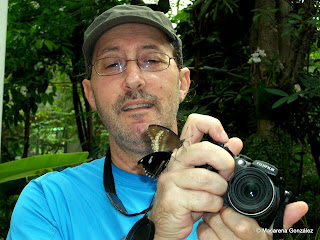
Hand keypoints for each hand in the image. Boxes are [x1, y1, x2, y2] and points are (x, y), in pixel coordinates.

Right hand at [149, 113, 242, 239]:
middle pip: (205, 149)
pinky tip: (208, 208)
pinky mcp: (172, 198)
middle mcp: (175, 162)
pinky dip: (214, 206)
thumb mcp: (204, 176)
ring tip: (216, 196)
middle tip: (226, 176)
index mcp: (184, 153)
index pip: (194, 123)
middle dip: (225, 163)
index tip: (224, 139)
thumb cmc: (186, 198)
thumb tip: (236, 142)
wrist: (165, 224)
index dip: (212, 125)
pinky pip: (205, 199)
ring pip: (208, 178)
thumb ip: (219, 158)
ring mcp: (171, 179)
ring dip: (220, 190)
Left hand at [197, 202, 307, 239]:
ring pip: (208, 228)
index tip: (228, 208)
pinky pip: (202, 235)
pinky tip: (210, 227)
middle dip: (218, 212)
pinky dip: (203, 228)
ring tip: (215, 217)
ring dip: (209, 218)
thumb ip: (282, 218)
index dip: (232, 215)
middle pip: (221, 223)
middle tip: (219, 209)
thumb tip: (301, 206)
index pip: (243, 227)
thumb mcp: (270, 233)